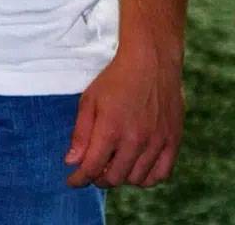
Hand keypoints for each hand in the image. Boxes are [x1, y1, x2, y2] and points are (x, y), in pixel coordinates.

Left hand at [65, 46, 183, 187]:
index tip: (72, 181)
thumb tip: (72, 162)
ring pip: (137, 180)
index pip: (92, 167)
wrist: (151, 63)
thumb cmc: (116, 79)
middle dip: (98, 178)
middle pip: (114, 177)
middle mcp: (135, 140)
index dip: (79, 178)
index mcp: (111, 129)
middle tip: (92, 170)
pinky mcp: (172, 142)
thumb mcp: (89, 100)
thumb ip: (81, 133)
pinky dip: (146, 178)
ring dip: (121, 178)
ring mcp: (156, 143)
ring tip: (113, 165)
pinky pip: (160, 175)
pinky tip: (136, 169)